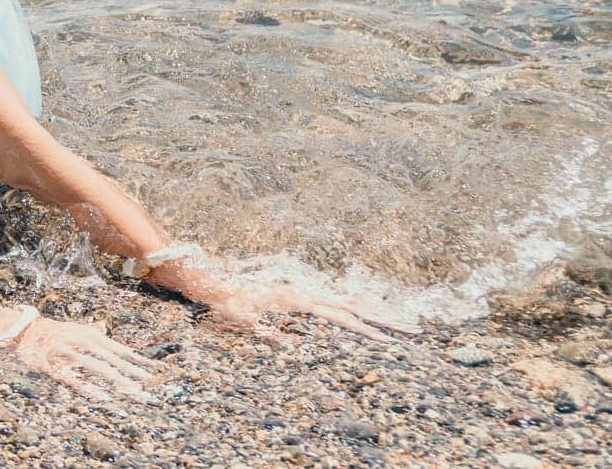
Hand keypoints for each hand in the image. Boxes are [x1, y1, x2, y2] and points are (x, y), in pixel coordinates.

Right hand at [1, 315, 159, 402]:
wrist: (22, 330)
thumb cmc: (52, 332)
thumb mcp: (75, 329)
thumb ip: (93, 333)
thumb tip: (105, 329)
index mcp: (89, 334)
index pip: (119, 349)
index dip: (136, 361)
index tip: (154, 371)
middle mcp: (82, 341)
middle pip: (113, 359)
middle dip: (133, 374)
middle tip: (150, 387)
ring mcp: (69, 353)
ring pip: (98, 368)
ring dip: (117, 380)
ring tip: (133, 391)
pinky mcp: (56, 366)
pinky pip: (76, 380)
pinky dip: (91, 389)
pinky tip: (104, 397)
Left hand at [201, 282, 422, 346]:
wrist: (220, 285)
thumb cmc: (231, 305)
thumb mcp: (244, 322)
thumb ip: (266, 333)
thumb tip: (292, 347)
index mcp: (298, 300)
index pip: (339, 316)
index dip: (363, 329)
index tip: (387, 340)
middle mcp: (307, 293)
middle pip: (354, 306)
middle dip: (384, 319)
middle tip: (414, 328)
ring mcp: (307, 293)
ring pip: (350, 302)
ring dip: (377, 312)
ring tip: (405, 321)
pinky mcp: (305, 296)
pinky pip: (338, 302)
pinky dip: (359, 307)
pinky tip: (373, 313)